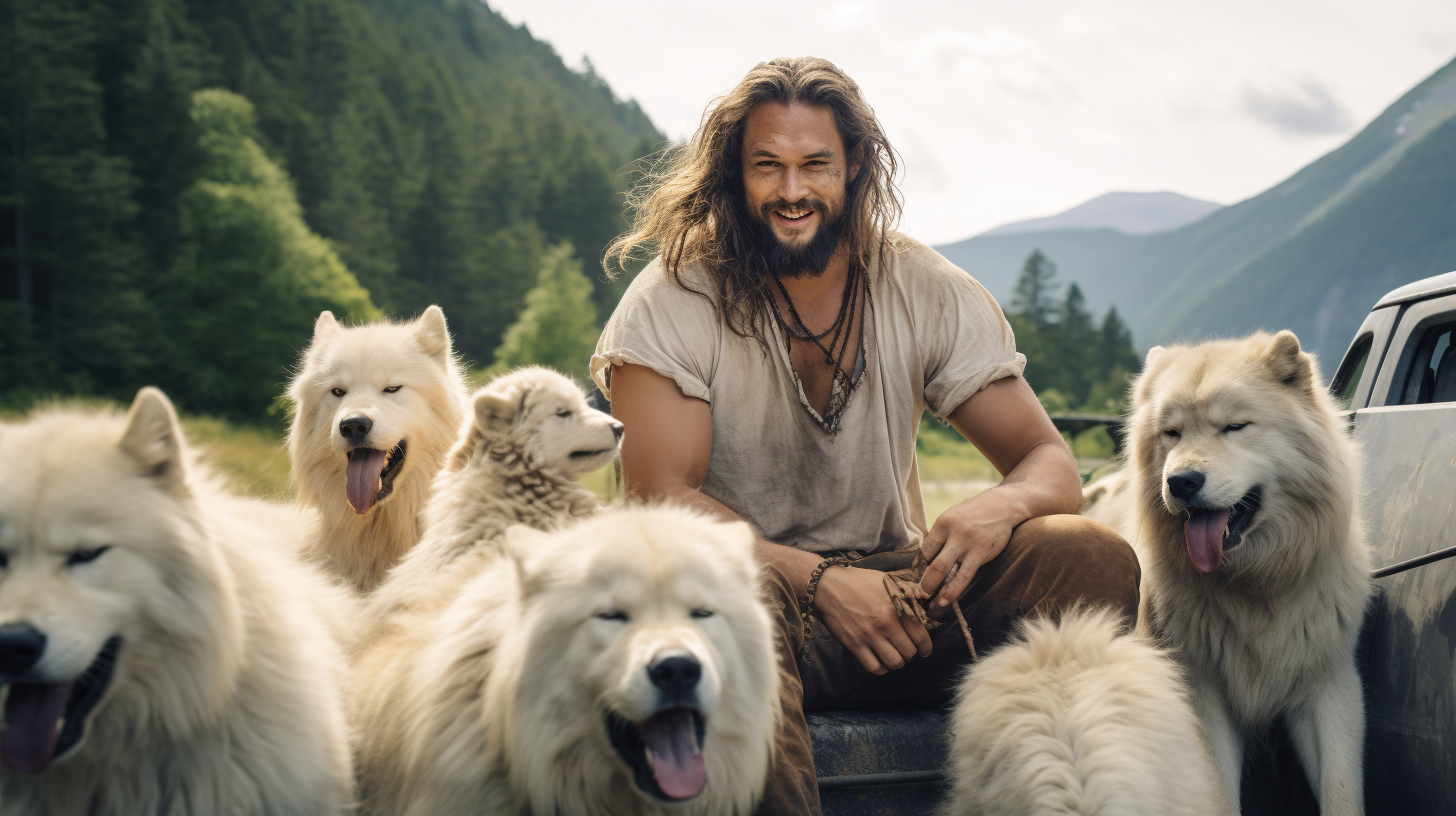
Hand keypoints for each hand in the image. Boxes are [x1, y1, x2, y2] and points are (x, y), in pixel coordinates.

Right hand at [813, 565, 932, 674]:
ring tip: (894, 655)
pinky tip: (880, 661)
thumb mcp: (888, 580)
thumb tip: (925, 600)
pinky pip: (874, 667)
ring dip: (897, 662)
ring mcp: (869, 636)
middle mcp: (885, 624)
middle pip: (909, 652)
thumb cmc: (860, 581)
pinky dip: (881, 668)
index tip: (925, 650)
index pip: (920, 636)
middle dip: (910, 653)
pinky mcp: (854, 644)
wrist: (828, 585)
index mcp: (897, 607)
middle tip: (906, 649)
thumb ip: (908, 591)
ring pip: (894, 663)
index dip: (926, 647)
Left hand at [919, 490, 1018, 608]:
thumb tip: (926, 560)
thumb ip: (942, 536)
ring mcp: (968, 543)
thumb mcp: (954, 518)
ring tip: (931, 603)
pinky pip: (965, 575)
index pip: (924, 550)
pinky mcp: (982, 552)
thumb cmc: (974, 514)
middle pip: (932, 562)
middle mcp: (954, 532)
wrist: (1002, 505)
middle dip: (924, 582)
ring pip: (946, 571)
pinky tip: (947, 599)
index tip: (917, 580)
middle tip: (919, 595)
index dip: (918, 568)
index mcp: (942, 522)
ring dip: (935, 589)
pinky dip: (954, 590)